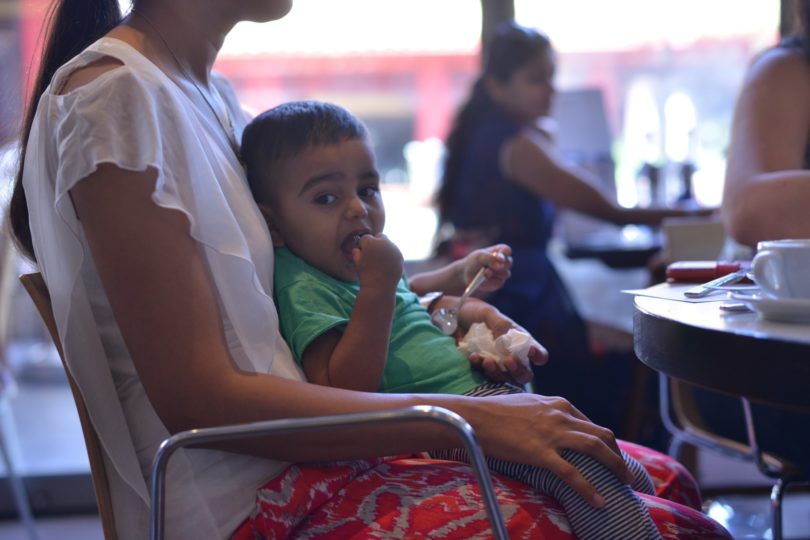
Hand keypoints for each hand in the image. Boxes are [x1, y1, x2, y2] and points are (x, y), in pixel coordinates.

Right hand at [353, 234, 403, 291]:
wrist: (380, 287)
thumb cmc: (365, 275)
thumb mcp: (357, 263)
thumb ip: (356, 253)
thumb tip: (357, 249)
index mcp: (370, 242)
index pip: (366, 238)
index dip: (363, 246)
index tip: (363, 253)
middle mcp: (384, 242)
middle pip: (380, 236)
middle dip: (376, 242)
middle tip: (373, 254)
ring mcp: (394, 248)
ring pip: (389, 244)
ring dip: (385, 249)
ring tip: (381, 262)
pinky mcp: (400, 256)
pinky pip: (395, 252)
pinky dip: (391, 256)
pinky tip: (387, 265)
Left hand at [455, 298, 547, 383]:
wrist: (453, 319)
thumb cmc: (476, 314)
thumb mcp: (488, 314)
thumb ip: (500, 325)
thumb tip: (510, 340)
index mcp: (520, 342)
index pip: (538, 354)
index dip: (538, 356)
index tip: (532, 352)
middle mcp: (512, 357)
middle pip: (524, 374)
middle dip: (518, 370)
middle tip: (508, 360)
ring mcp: (497, 366)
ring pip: (506, 379)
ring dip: (498, 373)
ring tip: (487, 360)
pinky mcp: (481, 370)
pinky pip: (485, 377)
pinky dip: (480, 369)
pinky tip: (473, 357)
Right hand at [460, 392, 631, 506]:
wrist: (475, 417)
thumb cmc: (495, 411)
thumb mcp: (527, 404)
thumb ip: (544, 413)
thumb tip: (550, 423)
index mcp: (558, 404)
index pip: (591, 424)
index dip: (604, 443)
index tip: (609, 457)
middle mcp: (561, 416)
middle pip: (602, 435)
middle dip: (618, 455)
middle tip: (626, 473)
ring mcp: (552, 434)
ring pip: (596, 448)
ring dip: (615, 467)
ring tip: (625, 484)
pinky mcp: (541, 453)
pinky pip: (572, 473)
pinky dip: (588, 488)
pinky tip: (598, 501)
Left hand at [461, 244, 511, 294]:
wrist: (467, 274)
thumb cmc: (474, 262)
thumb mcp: (479, 257)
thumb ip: (490, 258)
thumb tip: (500, 265)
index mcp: (500, 251)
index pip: (506, 250)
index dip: (504, 254)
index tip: (499, 258)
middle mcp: (504, 261)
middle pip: (509, 263)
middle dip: (501, 266)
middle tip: (491, 268)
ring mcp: (503, 272)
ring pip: (505, 274)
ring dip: (495, 274)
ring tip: (484, 273)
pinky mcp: (499, 282)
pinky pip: (499, 282)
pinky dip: (491, 281)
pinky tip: (484, 279)